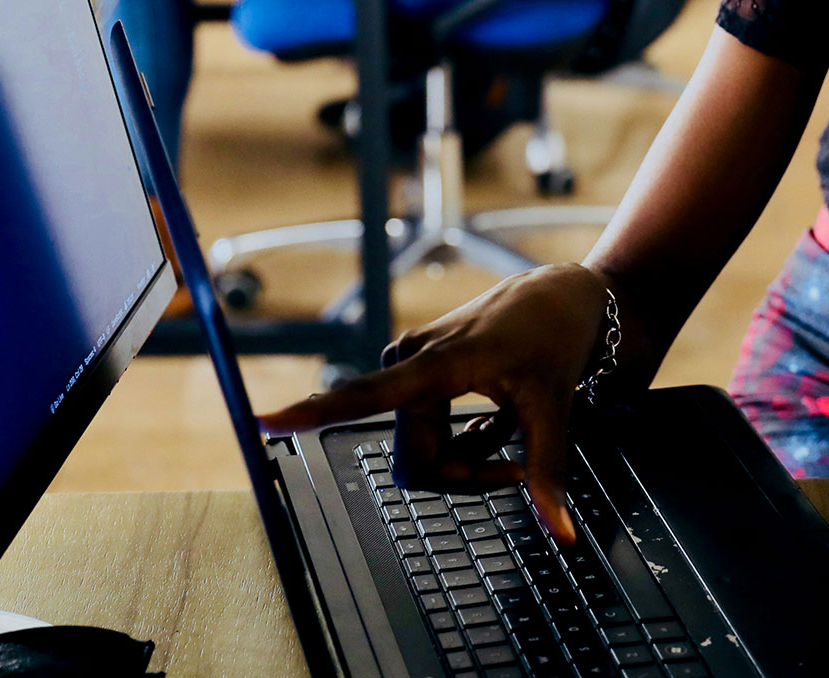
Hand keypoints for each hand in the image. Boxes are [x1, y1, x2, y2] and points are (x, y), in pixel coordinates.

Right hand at [258, 264, 615, 542]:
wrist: (562, 295)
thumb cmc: (554, 338)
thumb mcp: (555, 406)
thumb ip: (547, 471)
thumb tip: (562, 532)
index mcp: (437, 364)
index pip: (367, 395)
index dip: (315, 412)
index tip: (266, 420)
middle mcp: (411, 361)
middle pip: (416, 460)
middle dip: (465, 476)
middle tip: (515, 468)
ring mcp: (413, 367)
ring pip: (424, 453)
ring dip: (469, 458)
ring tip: (511, 430)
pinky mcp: (418, 371)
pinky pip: (430, 435)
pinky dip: (468, 442)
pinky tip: (498, 419)